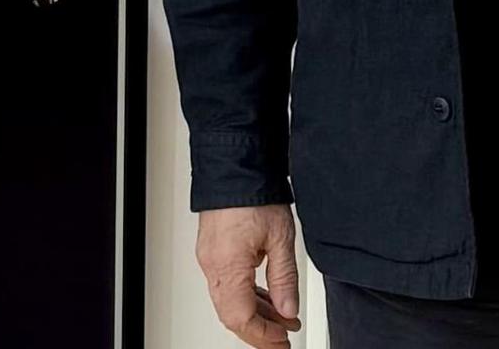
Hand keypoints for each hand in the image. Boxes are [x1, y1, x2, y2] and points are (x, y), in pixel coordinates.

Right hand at [196, 204, 303, 346]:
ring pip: (229, 302)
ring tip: (283, 321)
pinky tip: (267, 302)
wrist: (235, 166)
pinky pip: (227, 286)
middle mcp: (212, 265)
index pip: (240, 316)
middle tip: (282, 341)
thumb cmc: (253, 193)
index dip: (262, 334)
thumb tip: (288, 309)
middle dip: (258, 332)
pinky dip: (247, 298)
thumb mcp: (281, 237)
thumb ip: (284, 278)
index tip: (282, 339)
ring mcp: (210, 259)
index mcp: (228, 264)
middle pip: (231, 315)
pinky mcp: (213, 253)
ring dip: (255, 315)